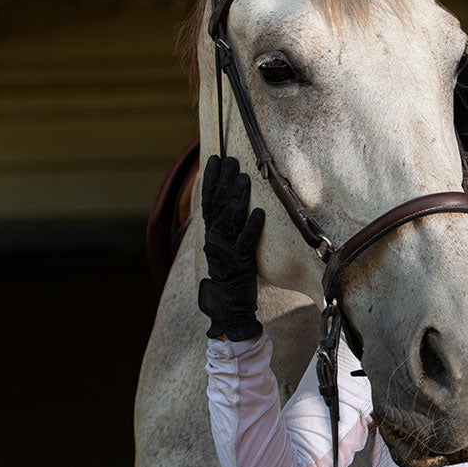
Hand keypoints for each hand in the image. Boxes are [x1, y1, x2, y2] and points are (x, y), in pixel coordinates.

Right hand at [198, 154, 265, 340]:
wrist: (228, 307)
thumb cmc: (230, 275)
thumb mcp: (226, 248)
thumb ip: (228, 227)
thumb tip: (233, 203)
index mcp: (211, 233)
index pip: (208, 200)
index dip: (212, 179)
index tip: (215, 160)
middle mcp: (215, 239)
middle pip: (218, 204)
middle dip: (224, 181)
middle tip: (231, 161)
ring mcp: (226, 250)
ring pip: (230, 219)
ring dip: (237, 198)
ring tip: (244, 178)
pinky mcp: (240, 262)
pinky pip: (246, 241)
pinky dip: (252, 226)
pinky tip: (259, 211)